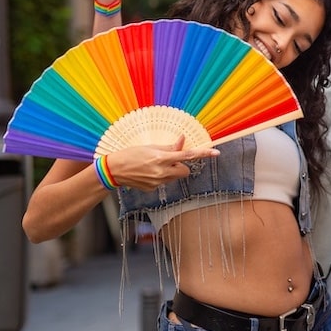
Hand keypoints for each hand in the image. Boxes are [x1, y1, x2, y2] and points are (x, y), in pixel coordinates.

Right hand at [102, 136, 218, 191]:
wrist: (114, 170)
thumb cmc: (131, 154)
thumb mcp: (151, 147)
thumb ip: (170, 147)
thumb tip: (183, 140)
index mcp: (162, 159)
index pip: (188, 156)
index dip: (203, 153)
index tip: (216, 152)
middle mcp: (162, 172)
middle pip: (185, 170)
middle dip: (182, 165)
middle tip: (169, 159)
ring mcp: (158, 182)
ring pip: (175, 177)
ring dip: (171, 171)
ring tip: (155, 165)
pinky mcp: (153, 189)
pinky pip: (165, 182)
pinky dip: (161, 177)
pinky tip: (148, 173)